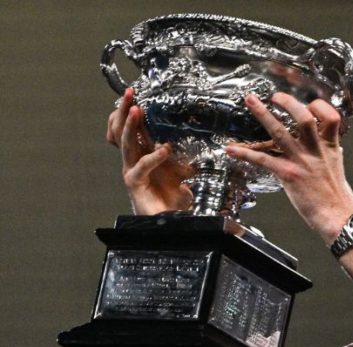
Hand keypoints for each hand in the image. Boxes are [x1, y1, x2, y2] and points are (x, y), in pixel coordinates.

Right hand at [106, 88, 192, 214]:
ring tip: (135, 110)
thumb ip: (187, 156)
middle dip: (124, 110)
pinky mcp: (134, 183)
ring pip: (126, 143)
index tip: (135, 93)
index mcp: (142, 153)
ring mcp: (131, 170)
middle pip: (122, 130)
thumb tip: (202, 141)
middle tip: (130, 93)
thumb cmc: (172, 195)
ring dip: (130, 125)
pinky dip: (153, 157)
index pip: (132, 127)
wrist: (169, 220)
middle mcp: (132, 160)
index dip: (130, 110)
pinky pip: (141, 167)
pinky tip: (164, 150)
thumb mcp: (182, 169)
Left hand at [225, 93, 352, 243]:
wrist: (336, 215)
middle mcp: (314, 150)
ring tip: (251, 101)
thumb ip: (330, 151)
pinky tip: (231, 149)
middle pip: (304, 118)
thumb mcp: (336, 165)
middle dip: (289, 103)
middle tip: (276, 96)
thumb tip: (330, 144)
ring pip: (281, 132)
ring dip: (263, 115)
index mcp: (329, 146)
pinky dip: (245, 153)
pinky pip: (263, 160)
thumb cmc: (336, 195)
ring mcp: (300, 161)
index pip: (331, 116)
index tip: (309, 104)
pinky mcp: (288, 174)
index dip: (320, 107)